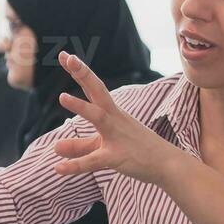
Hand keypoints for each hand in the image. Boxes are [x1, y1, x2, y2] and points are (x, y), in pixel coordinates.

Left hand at [49, 51, 181, 185]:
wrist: (167, 164)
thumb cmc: (137, 151)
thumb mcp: (103, 147)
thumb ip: (79, 146)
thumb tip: (56, 147)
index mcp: (112, 113)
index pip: (94, 87)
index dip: (80, 72)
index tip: (65, 56)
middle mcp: (115, 119)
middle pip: (98, 91)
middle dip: (83, 74)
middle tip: (68, 57)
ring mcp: (117, 136)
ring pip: (99, 118)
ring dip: (81, 106)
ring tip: (62, 96)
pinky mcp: (118, 157)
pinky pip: (94, 160)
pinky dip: (76, 165)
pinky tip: (58, 168)